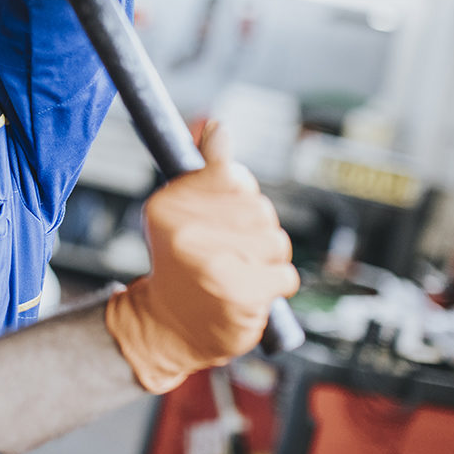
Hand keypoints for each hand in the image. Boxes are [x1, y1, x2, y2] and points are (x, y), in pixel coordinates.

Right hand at [104, 122, 300, 393]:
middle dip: (255, 228)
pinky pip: (286, 274)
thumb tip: (218, 126)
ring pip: (276, 240)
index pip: (231, 175)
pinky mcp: (239, 294)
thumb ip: (205, 169)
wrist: (170, 328)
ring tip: (240, 270)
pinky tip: (250, 291)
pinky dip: (275, 285)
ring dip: (267, 258)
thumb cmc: (181, 264)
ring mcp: (211, 263)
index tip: (222, 215)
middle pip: (258, 207)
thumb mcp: (181, 210)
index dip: (237, 194)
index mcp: (167, 204)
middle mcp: (184, 231)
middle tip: (230, 249)